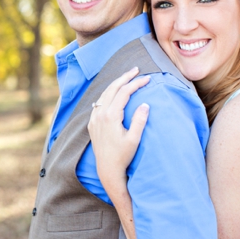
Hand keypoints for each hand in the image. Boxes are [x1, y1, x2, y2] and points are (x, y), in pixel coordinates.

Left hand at [88, 67, 150, 191]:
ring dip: (116, 84)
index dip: (136, 83)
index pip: (124, 92)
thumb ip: (139, 121)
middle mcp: (100, 114)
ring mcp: (94, 118)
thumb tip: (145, 104)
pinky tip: (113, 93)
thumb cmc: (123, 155)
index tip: (147, 79)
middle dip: (125, 77)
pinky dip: (107, 94)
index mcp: (111, 116)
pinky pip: (99, 103)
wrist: (107, 168)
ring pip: (104, 94)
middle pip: (112, 88)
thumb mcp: (134, 139)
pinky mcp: (92, 123)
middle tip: (136, 70)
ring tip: (126, 78)